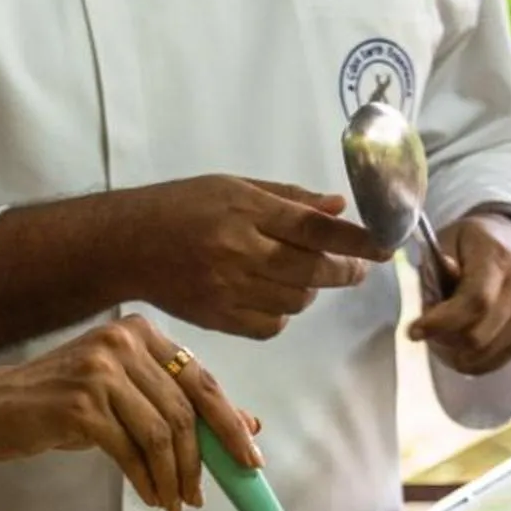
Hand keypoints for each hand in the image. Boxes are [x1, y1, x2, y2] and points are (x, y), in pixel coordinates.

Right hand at [0, 313, 261, 510]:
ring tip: (173, 501)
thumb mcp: (123, 394)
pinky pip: (130, 450)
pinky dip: (146, 480)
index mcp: (139, 332)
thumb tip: (247, 426)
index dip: (229, 423)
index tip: (249, 459)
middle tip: (204, 494)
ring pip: (161, 433)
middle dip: (201, 460)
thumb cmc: (58, 401)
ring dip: (173, 476)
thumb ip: (177, 403)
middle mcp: (122, 341)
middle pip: (184, 410)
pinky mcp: (81, 404)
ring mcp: (100, 370)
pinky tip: (150, 495)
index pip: (201, 379)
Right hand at [123, 175, 383, 338]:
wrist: (125, 245)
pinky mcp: (218, 318)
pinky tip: (270, 296)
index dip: (356, 239)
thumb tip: (340, 206)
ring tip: (298, 276)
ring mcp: (227, 289)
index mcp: (243, 210)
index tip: (385, 246)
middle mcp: (238, 250)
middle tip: (356, 267)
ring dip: (310, 290)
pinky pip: (272, 324)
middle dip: (345, 270)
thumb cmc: (180, 207)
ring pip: (297, 300)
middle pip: (312, 269)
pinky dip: (282, 313)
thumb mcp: (232, 186)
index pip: (314, 227)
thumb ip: (287, 198)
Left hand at [411, 213, 510, 373]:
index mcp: (497, 259)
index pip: (475, 301)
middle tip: (425, 329)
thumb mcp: (444, 242)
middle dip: (443, 338)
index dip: (442, 322)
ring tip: (441, 333)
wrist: (507, 241)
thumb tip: (433, 306)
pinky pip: (495, 360)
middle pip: (479, 335)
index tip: (414, 330)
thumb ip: (434, 272)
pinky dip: (471, 359)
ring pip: (485, 353)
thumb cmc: (469, 243)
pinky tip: (458, 343)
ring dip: (455, 351)